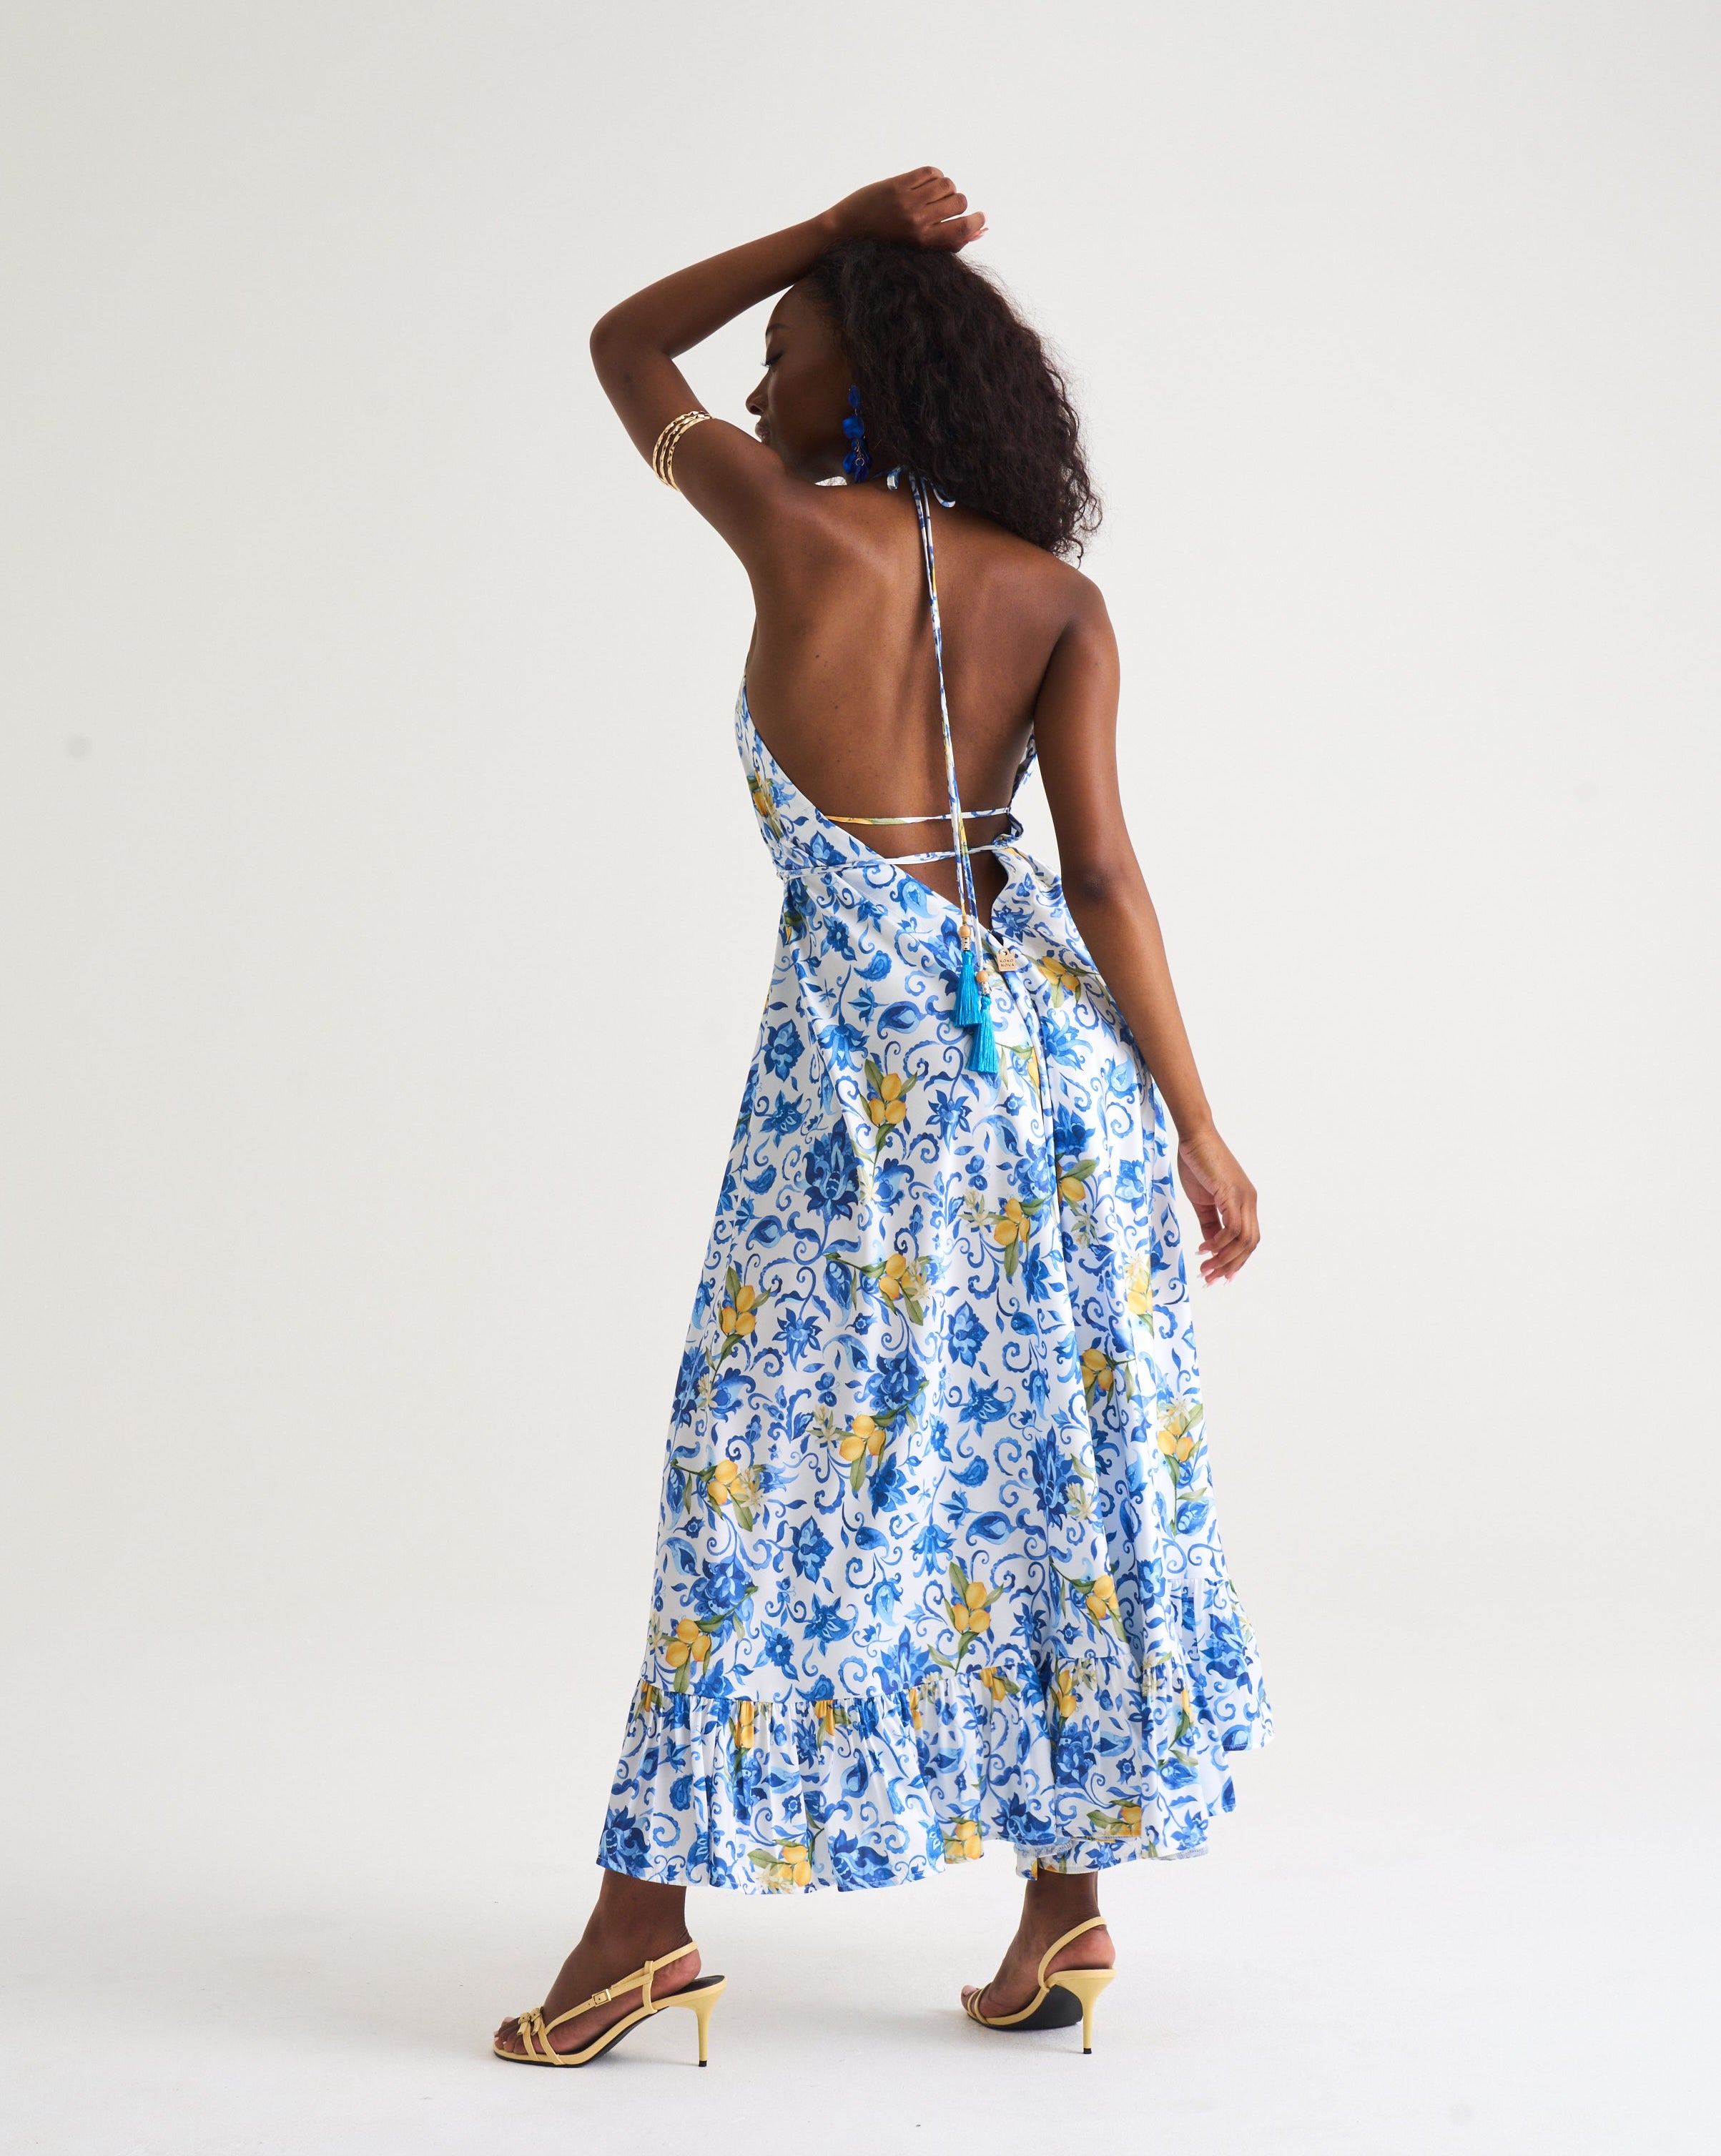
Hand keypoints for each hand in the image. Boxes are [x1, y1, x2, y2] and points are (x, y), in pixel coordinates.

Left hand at [826, 168, 985, 251]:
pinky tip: (925, 183)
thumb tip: (981, 231)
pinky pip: (930, 172)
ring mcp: (908, 200)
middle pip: (958, 202)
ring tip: (933, 195)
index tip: (981, 218)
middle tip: (945, 206)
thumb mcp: (917, 248)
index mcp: (923, 242)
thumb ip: (947, 241)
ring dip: (945, 187)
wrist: (845, 232)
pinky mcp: (898, 184)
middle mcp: (918, 221)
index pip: (963, 229)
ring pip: (947, 184)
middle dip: (958, 202)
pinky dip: (933, 175)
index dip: (977, 222)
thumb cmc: (884, 245)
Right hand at [1176, 1129, 1259, 1284]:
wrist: (1195, 1137)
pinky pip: (1232, 1228)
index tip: (1219, 1276)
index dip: (1236, 1261)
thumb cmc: (1198, 1163)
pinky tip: (1204, 1248)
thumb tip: (1211, 1247)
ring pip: (1243, 1240)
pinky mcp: (1232, 1194)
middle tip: (1210, 1278)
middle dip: (1231, 1266)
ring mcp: (1244, 1198)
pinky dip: (1219, 1243)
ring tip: (1205, 1267)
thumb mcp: (1203, 1201)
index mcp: (1244, 1203)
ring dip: (1224, 1259)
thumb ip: (1210, 1224)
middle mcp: (1250, 1202)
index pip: (1248, 1240)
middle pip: (1250, 1245)